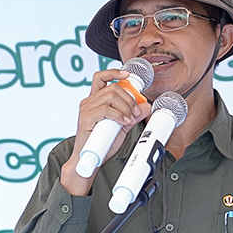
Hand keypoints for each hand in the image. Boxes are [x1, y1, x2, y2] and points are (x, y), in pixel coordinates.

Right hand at [60, 67, 151, 195]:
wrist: (89, 160)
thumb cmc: (102, 144)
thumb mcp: (122, 127)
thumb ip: (132, 116)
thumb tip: (146, 107)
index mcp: (95, 100)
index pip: (101, 78)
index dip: (114, 72)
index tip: (128, 75)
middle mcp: (89, 102)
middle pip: (113, 87)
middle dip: (129, 98)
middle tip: (135, 112)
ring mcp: (86, 109)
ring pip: (110, 96)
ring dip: (126, 107)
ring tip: (129, 119)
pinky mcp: (86, 118)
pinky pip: (106, 109)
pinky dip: (119, 114)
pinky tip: (124, 122)